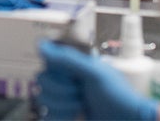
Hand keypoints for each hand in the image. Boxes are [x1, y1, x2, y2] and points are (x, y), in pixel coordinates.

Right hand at [37, 40, 158, 120]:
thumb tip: (41, 45)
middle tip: (79, 92)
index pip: (48, 60)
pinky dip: (60, 116)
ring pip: (44, 99)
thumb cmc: (118, 96)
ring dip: (63, 106)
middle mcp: (67, 79)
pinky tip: (74, 116)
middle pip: (42, 80)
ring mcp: (65, 99)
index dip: (53, 68)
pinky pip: (47, 115)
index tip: (66, 74)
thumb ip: (68, 59)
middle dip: (61, 90)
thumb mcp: (94, 73)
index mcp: (74, 64)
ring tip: (82, 107)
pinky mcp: (63, 115)